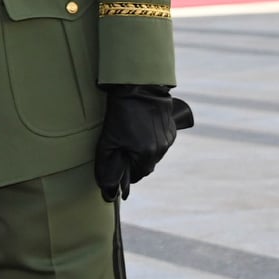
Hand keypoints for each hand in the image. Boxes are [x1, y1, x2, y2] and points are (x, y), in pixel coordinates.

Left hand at [95, 85, 193, 200]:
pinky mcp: (171, 130)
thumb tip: (108, 190)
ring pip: (154, 155)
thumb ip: (107, 167)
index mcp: (146, 155)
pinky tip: (141, 129)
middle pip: (146, 166)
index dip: (125, 172)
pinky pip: (161, 143)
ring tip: (131, 135)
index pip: (136, 176)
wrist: (138, 87)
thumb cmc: (120, 114)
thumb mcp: (108, 141)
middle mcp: (161, 150)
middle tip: (122, 146)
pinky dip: (151, 141)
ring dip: (143, 151)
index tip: (117, 162)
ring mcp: (168, 139)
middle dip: (134, 161)